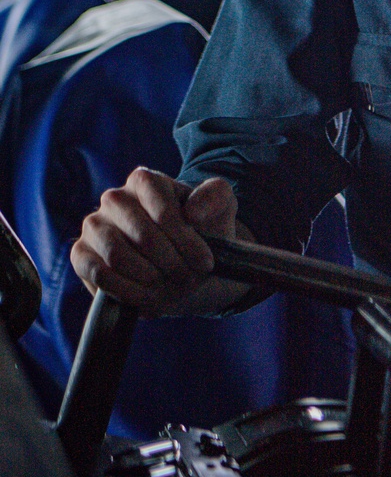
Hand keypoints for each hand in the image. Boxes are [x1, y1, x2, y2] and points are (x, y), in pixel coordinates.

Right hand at [71, 169, 234, 314]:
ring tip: (169, 286)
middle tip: (188, 278)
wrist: (182, 262)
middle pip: (143, 236)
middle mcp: (114, 199)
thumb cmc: (201, 230)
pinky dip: (127, 291)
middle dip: (172, 264)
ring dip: (150, 279)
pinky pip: (99, 275)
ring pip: (118, 256)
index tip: (205, 262)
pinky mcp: (81, 255)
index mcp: (146, 181)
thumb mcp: (221, 207)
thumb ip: (216, 197)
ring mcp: (94, 226)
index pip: (162, 209)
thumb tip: (192, 212)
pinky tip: (147, 295)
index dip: (186, 241)